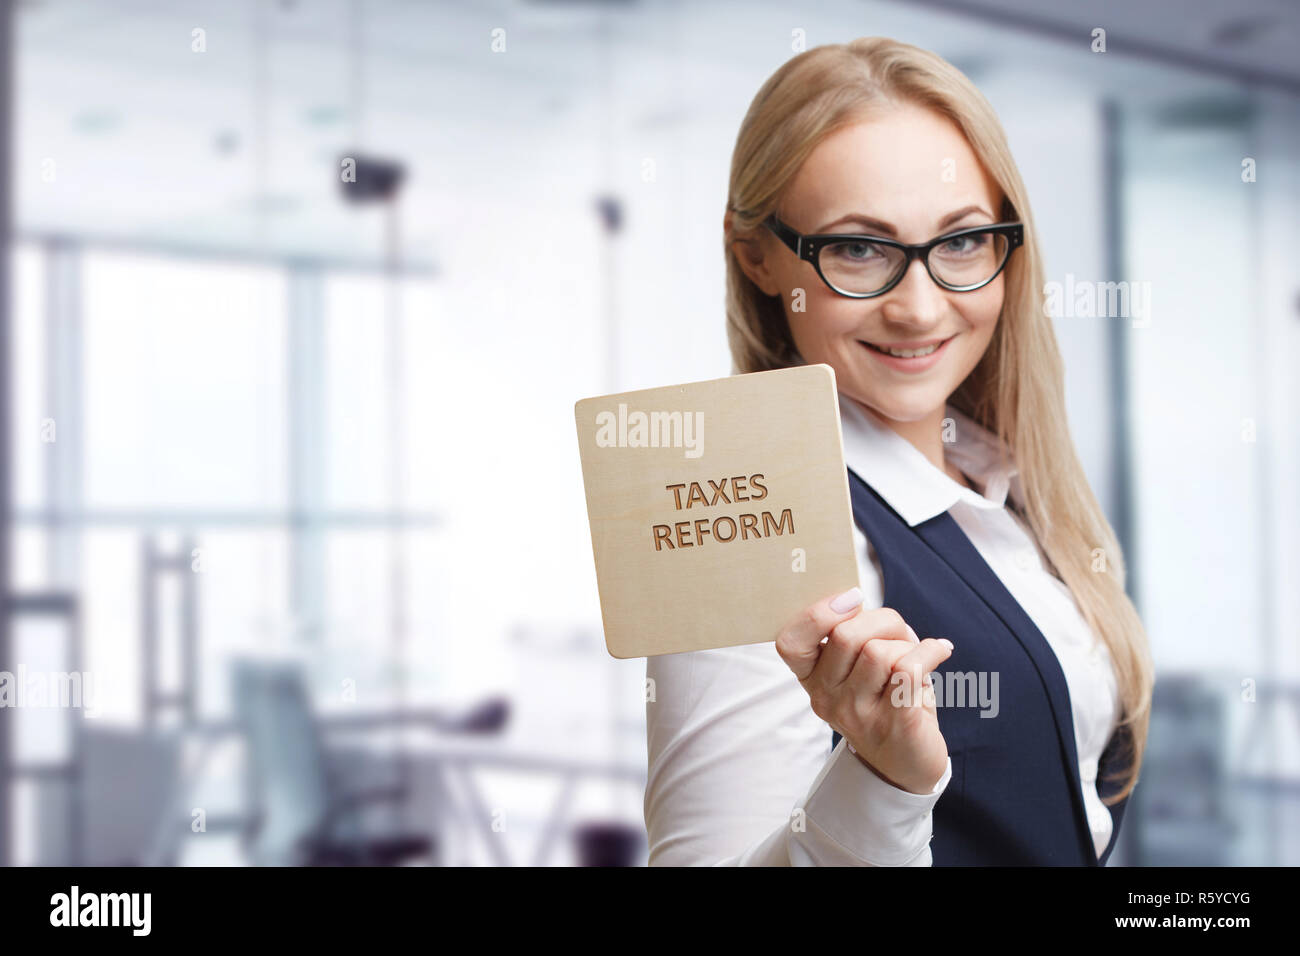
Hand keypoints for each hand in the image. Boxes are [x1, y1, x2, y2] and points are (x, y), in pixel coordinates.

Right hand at [775, 587, 952, 794]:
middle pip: (846, 635)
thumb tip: (855, 598)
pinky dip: (930, 651)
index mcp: (811, 678)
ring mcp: (858, 714)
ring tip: (915, 654)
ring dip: (905, 643)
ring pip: (879, 651)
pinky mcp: (895, 724)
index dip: (818, 614)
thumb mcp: (854, 670)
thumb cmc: (881, 701)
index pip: (790, 643)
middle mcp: (827, 698)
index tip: (851, 600)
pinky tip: (940, 651)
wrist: (904, 763)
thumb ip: (849, 635)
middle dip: (882, 620)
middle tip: (898, 633)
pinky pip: (910, 669)